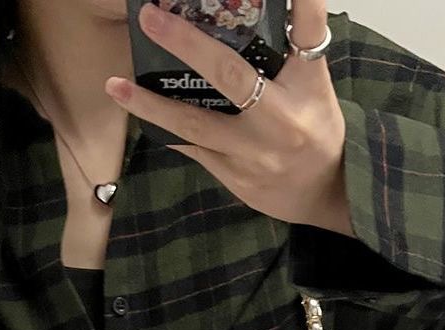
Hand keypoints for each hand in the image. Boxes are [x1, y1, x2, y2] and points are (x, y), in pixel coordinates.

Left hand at [106, 1, 354, 236]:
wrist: (328, 194)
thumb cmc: (317, 129)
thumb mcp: (314, 85)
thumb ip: (290, 49)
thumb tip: (264, 10)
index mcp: (308, 85)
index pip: (308, 31)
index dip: (302, 1)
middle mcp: (281, 117)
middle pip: (230, 75)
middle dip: (186, 44)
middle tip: (150, 16)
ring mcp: (254, 152)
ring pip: (196, 124)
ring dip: (151, 104)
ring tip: (116, 86)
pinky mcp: (236, 175)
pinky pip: (193, 147)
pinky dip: (166, 128)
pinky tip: (137, 112)